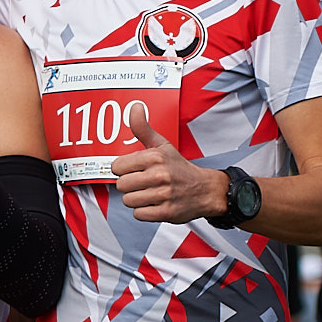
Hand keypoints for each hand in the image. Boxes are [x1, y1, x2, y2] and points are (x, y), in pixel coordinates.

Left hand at [111, 111, 231, 223]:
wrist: (205, 189)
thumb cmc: (179, 167)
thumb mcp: (162, 145)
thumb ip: (143, 128)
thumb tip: (135, 107)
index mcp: (155, 157)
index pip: (116, 167)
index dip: (124, 170)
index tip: (137, 169)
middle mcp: (159, 175)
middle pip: (121, 185)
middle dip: (130, 185)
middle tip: (145, 183)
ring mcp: (163, 194)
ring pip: (128, 201)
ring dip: (137, 199)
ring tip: (151, 193)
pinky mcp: (166, 212)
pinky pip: (138, 214)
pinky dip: (145, 211)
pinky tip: (156, 203)